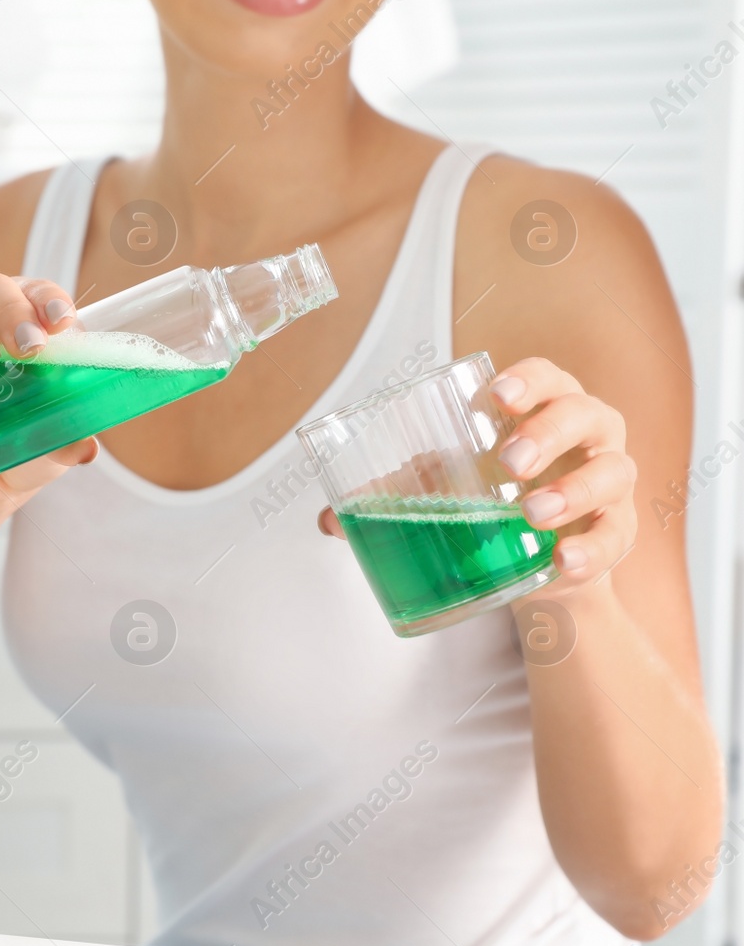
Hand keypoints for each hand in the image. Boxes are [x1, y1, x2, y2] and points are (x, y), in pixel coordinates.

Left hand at [318, 357, 637, 589]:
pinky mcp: (617, 532)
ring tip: (532, 513)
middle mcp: (587, 436)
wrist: (535, 568)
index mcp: (542, 410)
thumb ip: (393, 496)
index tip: (497, 395)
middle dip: (548, 433)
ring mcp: (609, 482)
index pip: (548, 377)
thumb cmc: (489, 503)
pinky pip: (617, 535)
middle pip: (584, 414)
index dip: (528, 380)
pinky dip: (593, 547)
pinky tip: (564, 560)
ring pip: (611, 471)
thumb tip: (329, 519)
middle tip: (510, 461)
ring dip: (573, 490)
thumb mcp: (443, 490)